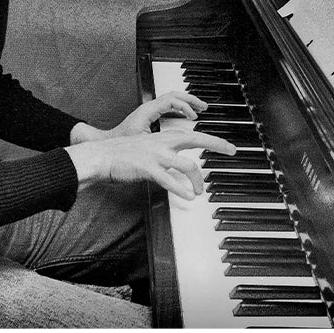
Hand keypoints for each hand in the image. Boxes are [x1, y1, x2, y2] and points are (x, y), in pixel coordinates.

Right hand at [65, 130, 235, 200]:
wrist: (101, 156)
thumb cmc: (123, 155)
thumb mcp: (149, 151)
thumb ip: (166, 157)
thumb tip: (180, 167)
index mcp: (163, 137)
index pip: (194, 135)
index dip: (213, 139)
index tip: (227, 146)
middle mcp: (163, 142)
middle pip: (196, 139)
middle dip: (217, 144)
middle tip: (231, 151)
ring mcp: (156, 154)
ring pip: (187, 164)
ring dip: (197, 180)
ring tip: (199, 192)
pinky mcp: (147, 168)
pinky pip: (169, 180)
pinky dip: (181, 189)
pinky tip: (188, 197)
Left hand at [108, 91, 207, 138]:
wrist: (104, 147)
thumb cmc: (120, 145)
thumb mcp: (142, 144)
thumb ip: (159, 141)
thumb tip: (176, 142)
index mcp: (148, 110)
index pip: (172, 100)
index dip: (186, 106)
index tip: (195, 115)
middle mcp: (149, 107)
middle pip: (174, 95)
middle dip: (191, 99)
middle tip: (204, 106)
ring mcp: (149, 111)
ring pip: (172, 99)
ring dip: (187, 102)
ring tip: (199, 108)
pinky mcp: (149, 116)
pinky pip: (169, 107)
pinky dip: (180, 109)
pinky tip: (186, 117)